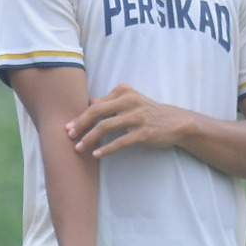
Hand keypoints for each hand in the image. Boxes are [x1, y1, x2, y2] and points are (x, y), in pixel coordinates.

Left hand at [67, 85, 198, 159]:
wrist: (177, 122)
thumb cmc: (149, 112)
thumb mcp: (131, 101)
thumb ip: (110, 102)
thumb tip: (88, 103)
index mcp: (124, 91)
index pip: (96, 104)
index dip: (80, 116)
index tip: (69, 127)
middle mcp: (130, 101)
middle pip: (97, 112)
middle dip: (80, 125)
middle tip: (70, 136)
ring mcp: (138, 116)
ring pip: (106, 126)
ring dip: (89, 139)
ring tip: (80, 148)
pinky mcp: (144, 132)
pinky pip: (120, 141)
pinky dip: (106, 149)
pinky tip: (97, 154)